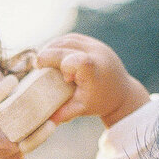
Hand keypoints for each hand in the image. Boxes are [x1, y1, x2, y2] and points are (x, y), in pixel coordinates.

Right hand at [32, 33, 150, 131]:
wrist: (121, 92)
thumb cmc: (99, 102)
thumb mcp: (81, 109)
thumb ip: (63, 113)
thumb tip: (45, 120)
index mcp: (94, 72)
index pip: (76, 61)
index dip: (63, 65)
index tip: (64, 78)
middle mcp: (97, 54)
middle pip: (66, 47)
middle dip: (48, 54)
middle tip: (37, 65)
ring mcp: (96, 45)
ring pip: (67, 39)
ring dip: (51, 47)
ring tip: (42, 59)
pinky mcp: (94, 42)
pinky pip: (72, 38)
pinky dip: (59, 44)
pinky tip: (51, 53)